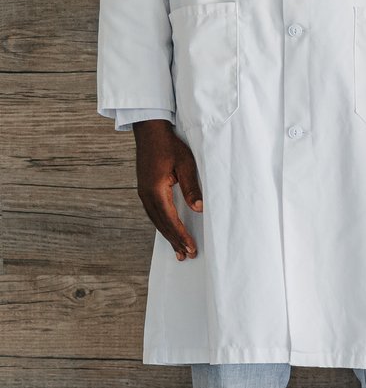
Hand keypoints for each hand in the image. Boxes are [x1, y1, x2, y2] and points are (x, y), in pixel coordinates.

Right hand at [133, 119, 201, 260]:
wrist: (150, 131)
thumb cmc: (170, 146)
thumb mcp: (186, 164)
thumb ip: (191, 187)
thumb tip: (199, 209)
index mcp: (155, 189)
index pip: (170, 218)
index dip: (180, 235)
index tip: (190, 248)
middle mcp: (145, 193)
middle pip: (161, 223)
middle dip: (174, 240)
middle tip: (187, 255)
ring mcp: (143, 192)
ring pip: (156, 220)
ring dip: (167, 236)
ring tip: (178, 251)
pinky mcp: (145, 189)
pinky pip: (153, 213)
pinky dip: (162, 225)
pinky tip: (168, 232)